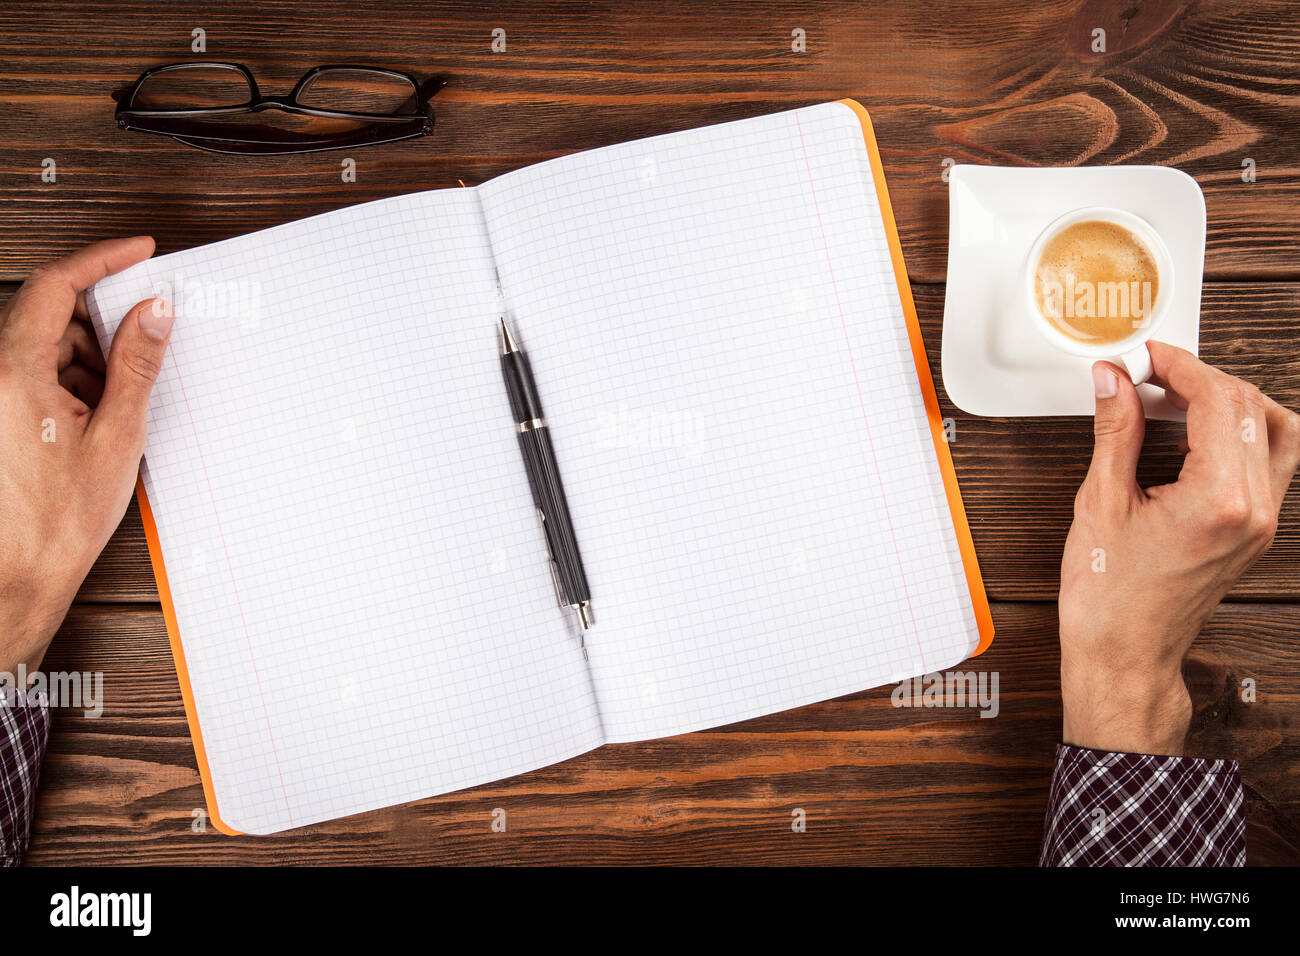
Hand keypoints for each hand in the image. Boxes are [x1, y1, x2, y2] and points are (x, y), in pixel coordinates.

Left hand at [0, 237, 171, 674]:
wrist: (16, 576)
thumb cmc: (56, 520)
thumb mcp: (116, 435)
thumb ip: (137, 365)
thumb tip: (153, 314)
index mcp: (14, 372)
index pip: (56, 286)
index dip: (102, 260)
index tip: (139, 251)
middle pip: (50, 317)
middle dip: (102, 325)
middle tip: (145, 341)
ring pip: (43, 348)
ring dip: (88, 361)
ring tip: (120, 405)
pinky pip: (33, 376)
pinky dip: (72, 385)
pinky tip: (99, 419)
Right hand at [1059, 341, 1299, 755]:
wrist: (1124, 654)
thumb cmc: (1109, 598)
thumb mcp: (1101, 503)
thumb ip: (1116, 431)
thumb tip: (1116, 381)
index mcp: (1219, 501)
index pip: (1219, 401)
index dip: (1180, 366)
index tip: (1147, 356)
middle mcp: (1254, 510)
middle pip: (1251, 408)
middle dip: (1200, 379)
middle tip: (1149, 376)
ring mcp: (1262, 523)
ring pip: (1275, 431)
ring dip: (1231, 403)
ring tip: (1179, 399)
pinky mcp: (1255, 532)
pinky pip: (1269, 462)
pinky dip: (1238, 434)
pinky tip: (1193, 436)